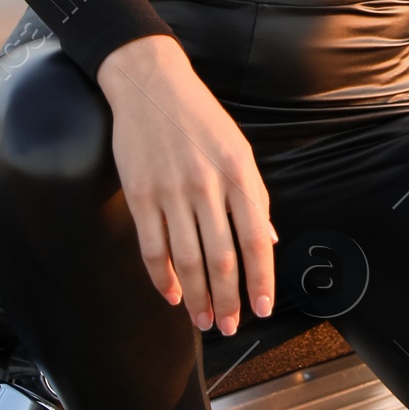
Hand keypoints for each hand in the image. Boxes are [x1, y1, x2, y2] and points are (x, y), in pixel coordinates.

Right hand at [97, 34, 275, 337]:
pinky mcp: (140, 195)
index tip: (263, 307)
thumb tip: (268, 241)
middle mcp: (207, 184)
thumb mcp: (239, 147)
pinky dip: (163, 278)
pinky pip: (153, 248)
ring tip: (204, 320)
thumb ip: (254, 196)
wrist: (151, 84)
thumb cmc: (200, 118)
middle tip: (230, 325)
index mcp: (238, 171)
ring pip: (187, 260)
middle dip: (228, 299)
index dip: (261, 278)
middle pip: (221, 257)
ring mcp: (171, 191)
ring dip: (197, 298)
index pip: (256, 237)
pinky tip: (172, 295)